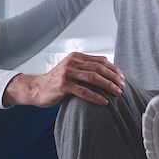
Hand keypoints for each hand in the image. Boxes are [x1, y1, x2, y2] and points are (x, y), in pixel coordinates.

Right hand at [2, 52, 123, 107]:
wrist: (36, 88)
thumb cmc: (56, 82)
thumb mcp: (70, 70)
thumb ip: (84, 69)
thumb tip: (106, 73)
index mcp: (76, 57)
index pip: (100, 60)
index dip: (113, 69)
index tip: (122, 78)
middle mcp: (72, 62)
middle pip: (99, 68)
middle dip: (113, 77)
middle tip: (122, 86)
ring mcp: (67, 73)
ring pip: (93, 78)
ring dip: (108, 86)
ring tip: (117, 93)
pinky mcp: (63, 85)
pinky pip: (83, 91)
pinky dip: (96, 97)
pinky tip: (104, 102)